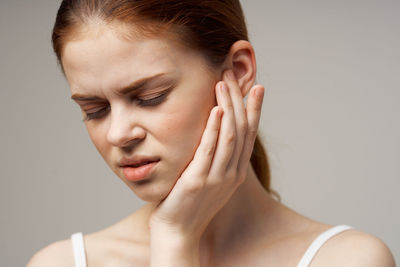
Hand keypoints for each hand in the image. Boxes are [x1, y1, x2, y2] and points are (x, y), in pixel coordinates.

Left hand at [149, 69, 264, 241]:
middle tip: (232, 74)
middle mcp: (231, 173)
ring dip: (227, 107)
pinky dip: (214, 129)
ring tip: (222, 82)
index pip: (249, 134)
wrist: (177, 232)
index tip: (256, 87)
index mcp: (235, 172)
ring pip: (229, 136)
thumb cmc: (188, 204)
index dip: (254, 109)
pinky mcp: (198, 181)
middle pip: (241, 130)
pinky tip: (215, 110)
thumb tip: (214, 133)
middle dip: (239, 99)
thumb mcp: (208, 179)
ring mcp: (217, 178)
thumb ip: (215, 158)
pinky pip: (209, 151)